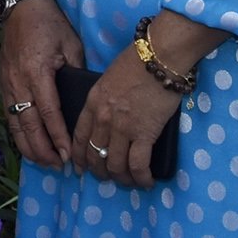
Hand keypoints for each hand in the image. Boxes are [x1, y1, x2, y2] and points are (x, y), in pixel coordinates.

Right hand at [0, 0, 85, 170]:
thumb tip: (86, 100)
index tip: (68, 156)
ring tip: (45, 163)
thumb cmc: (50, 23)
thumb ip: (77, 72)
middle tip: (59, 167)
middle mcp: (19, 82)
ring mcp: (7, 84)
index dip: (58, 137)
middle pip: (28, 125)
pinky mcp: (3, 84)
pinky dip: (18, 134)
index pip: (48, 113)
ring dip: (29, 147)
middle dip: (43, 150)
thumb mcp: (71, 45)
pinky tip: (29, 146)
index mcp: (37, 72)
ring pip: (15, 124)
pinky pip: (9, 115)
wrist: (22, 5)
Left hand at [69, 54, 185, 187]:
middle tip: (107, 178)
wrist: (158, 56)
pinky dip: (141, 178)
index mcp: (92, 103)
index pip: (79, 137)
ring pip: (114, 165)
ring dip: (121, 178)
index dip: (79, 157)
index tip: (81, 168)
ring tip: (129, 181)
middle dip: (99, 171)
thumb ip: (104, 99)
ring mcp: (122, 128)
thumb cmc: (137, 61)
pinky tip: (147, 182)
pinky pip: (138, 165)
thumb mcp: (108, 79)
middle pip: (94, 155)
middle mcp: (103, 119)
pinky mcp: (144, 134)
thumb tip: (110, 116)